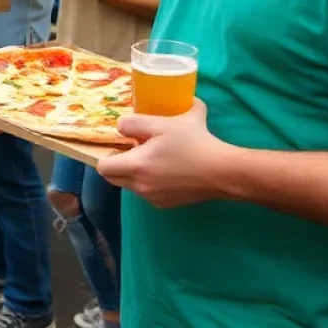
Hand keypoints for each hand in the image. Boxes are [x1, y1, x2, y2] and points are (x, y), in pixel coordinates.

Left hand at [98, 100, 232, 207]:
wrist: (224, 171)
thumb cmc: (192, 143)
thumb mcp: (161, 123)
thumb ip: (133, 123)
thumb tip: (121, 128)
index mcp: (136, 167)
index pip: (103, 167)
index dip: (106, 154)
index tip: (119, 144)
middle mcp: (141, 188)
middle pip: (114, 178)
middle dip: (118, 163)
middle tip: (133, 148)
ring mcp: (155, 199)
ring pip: (131, 185)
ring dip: (135, 172)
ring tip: (154, 156)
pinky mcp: (168, 204)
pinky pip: (148, 192)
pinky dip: (150, 181)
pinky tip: (168, 168)